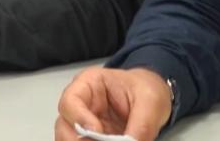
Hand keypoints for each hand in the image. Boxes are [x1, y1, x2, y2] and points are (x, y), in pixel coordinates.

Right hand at [55, 66, 170, 140]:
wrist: (155, 99)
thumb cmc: (147, 89)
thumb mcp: (151, 102)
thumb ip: (141, 126)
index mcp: (89, 84)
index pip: (70, 101)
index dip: (78, 118)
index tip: (96, 131)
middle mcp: (79, 105)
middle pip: (64, 127)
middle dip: (79, 140)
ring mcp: (82, 125)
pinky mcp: (90, 140)